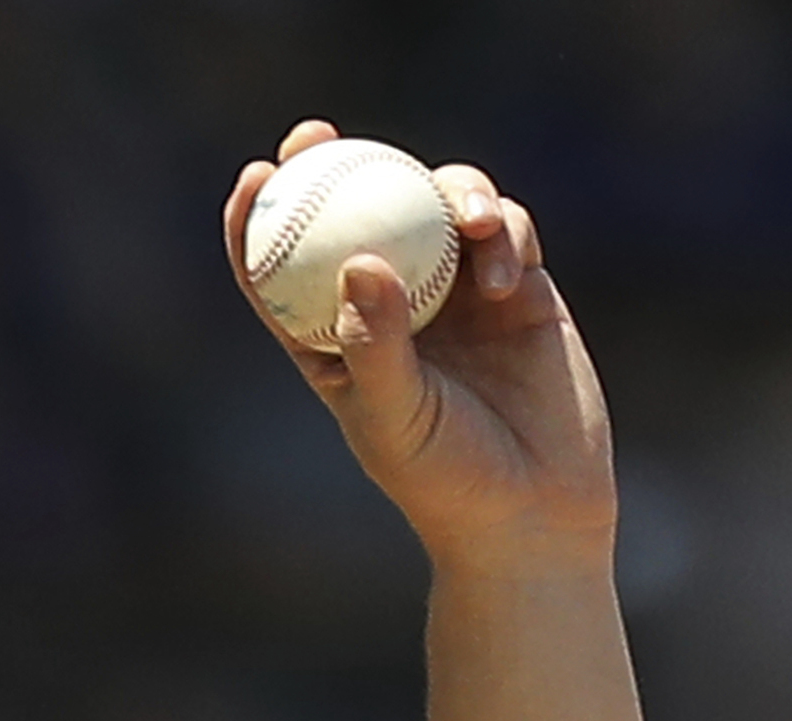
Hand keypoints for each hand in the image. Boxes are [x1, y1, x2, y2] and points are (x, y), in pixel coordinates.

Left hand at [224, 124, 612, 574]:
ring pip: (438, 208)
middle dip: (336, 164)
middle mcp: (394, 308)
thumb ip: (375, 343)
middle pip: (357, 215)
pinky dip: (501, 229)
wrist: (534, 513)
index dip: (260, 219)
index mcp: (336, 343)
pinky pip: (503, 230)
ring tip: (468, 224)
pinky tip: (502, 266)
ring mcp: (457, 295)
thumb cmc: (446, 480)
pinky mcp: (518, 290)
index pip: (282, 271)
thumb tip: (359, 262)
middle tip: (322, 135)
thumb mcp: (394, 417)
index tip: (257, 177)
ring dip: (447, 194)